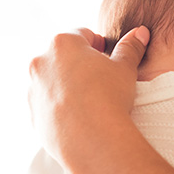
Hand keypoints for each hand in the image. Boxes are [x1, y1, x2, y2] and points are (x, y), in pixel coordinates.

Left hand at [28, 26, 148, 169]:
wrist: (93, 140)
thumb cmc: (109, 97)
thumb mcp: (125, 68)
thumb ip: (130, 47)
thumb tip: (140, 33)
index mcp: (62, 44)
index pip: (82, 34)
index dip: (98, 44)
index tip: (107, 56)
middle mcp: (41, 62)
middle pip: (63, 56)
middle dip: (79, 64)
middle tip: (100, 79)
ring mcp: (34, 89)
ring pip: (52, 81)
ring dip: (66, 85)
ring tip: (89, 100)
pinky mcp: (33, 114)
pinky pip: (47, 105)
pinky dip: (59, 107)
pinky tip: (78, 117)